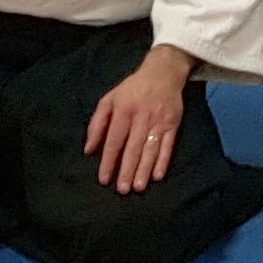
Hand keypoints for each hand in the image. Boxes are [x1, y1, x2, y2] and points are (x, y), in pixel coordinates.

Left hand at [84, 44, 192, 194]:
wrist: (163, 72)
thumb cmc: (132, 89)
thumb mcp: (109, 99)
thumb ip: (97, 123)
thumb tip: (89, 149)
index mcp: (124, 111)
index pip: (115, 140)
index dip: (109, 161)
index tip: (104, 179)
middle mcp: (142, 117)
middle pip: (133, 148)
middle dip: (127, 170)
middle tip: (122, 190)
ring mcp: (159, 121)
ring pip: (151, 149)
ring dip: (144, 169)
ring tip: (138, 187)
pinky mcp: (173, 124)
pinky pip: (168, 145)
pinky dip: (163, 160)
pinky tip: (158, 175)